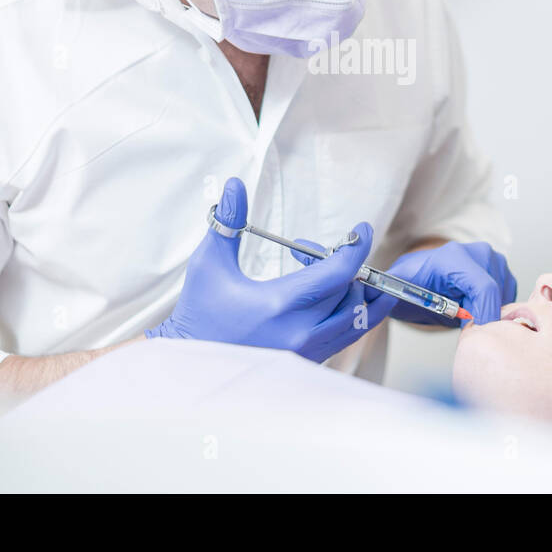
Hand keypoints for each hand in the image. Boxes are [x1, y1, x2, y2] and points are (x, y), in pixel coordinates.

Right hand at [145, 177, 375, 361]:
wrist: (190, 367)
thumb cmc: (198, 314)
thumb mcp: (209, 264)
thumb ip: (228, 222)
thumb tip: (234, 185)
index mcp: (279, 305)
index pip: (336, 274)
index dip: (355, 248)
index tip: (361, 230)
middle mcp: (300, 333)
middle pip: (351, 294)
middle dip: (348, 266)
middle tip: (328, 250)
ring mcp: (306, 352)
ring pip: (357, 320)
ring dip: (359, 292)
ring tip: (352, 270)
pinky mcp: (307, 361)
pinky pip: (345, 336)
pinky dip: (351, 313)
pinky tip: (339, 295)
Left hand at [380, 241, 514, 326]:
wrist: (417, 276)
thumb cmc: (408, 286)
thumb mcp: (398, 293)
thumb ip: (392, 296)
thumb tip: (378, 298)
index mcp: (452, 257)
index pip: (483, 288)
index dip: (483, 316)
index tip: (474, 336)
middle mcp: (477, 252)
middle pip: (495, 297)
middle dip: (482, 319)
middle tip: (461, 329)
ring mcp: (493, 259)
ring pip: (504, 300)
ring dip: (487, 315)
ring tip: (462, 316)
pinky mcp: (502, 269)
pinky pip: (509, 299)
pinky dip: (494, 309)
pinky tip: (473, 309)